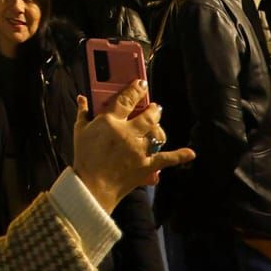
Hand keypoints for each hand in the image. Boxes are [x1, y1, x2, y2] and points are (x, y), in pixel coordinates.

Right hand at [72, 80, 193, 212]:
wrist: (92, 187)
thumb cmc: (85, 158)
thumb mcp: (80, 131)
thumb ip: (83, 113)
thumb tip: (83, 98)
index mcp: (110, 122)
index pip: (126, 99)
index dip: (135, 89)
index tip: (141, 83)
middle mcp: (127, 133)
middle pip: (146, 115)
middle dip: (152, 108)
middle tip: (154, 105)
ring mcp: (139, 149)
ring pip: (156, 132)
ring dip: (159, 125)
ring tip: (158, 120)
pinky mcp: (146, 165)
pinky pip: (166, 158)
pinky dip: (179, 156)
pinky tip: (190, 153)